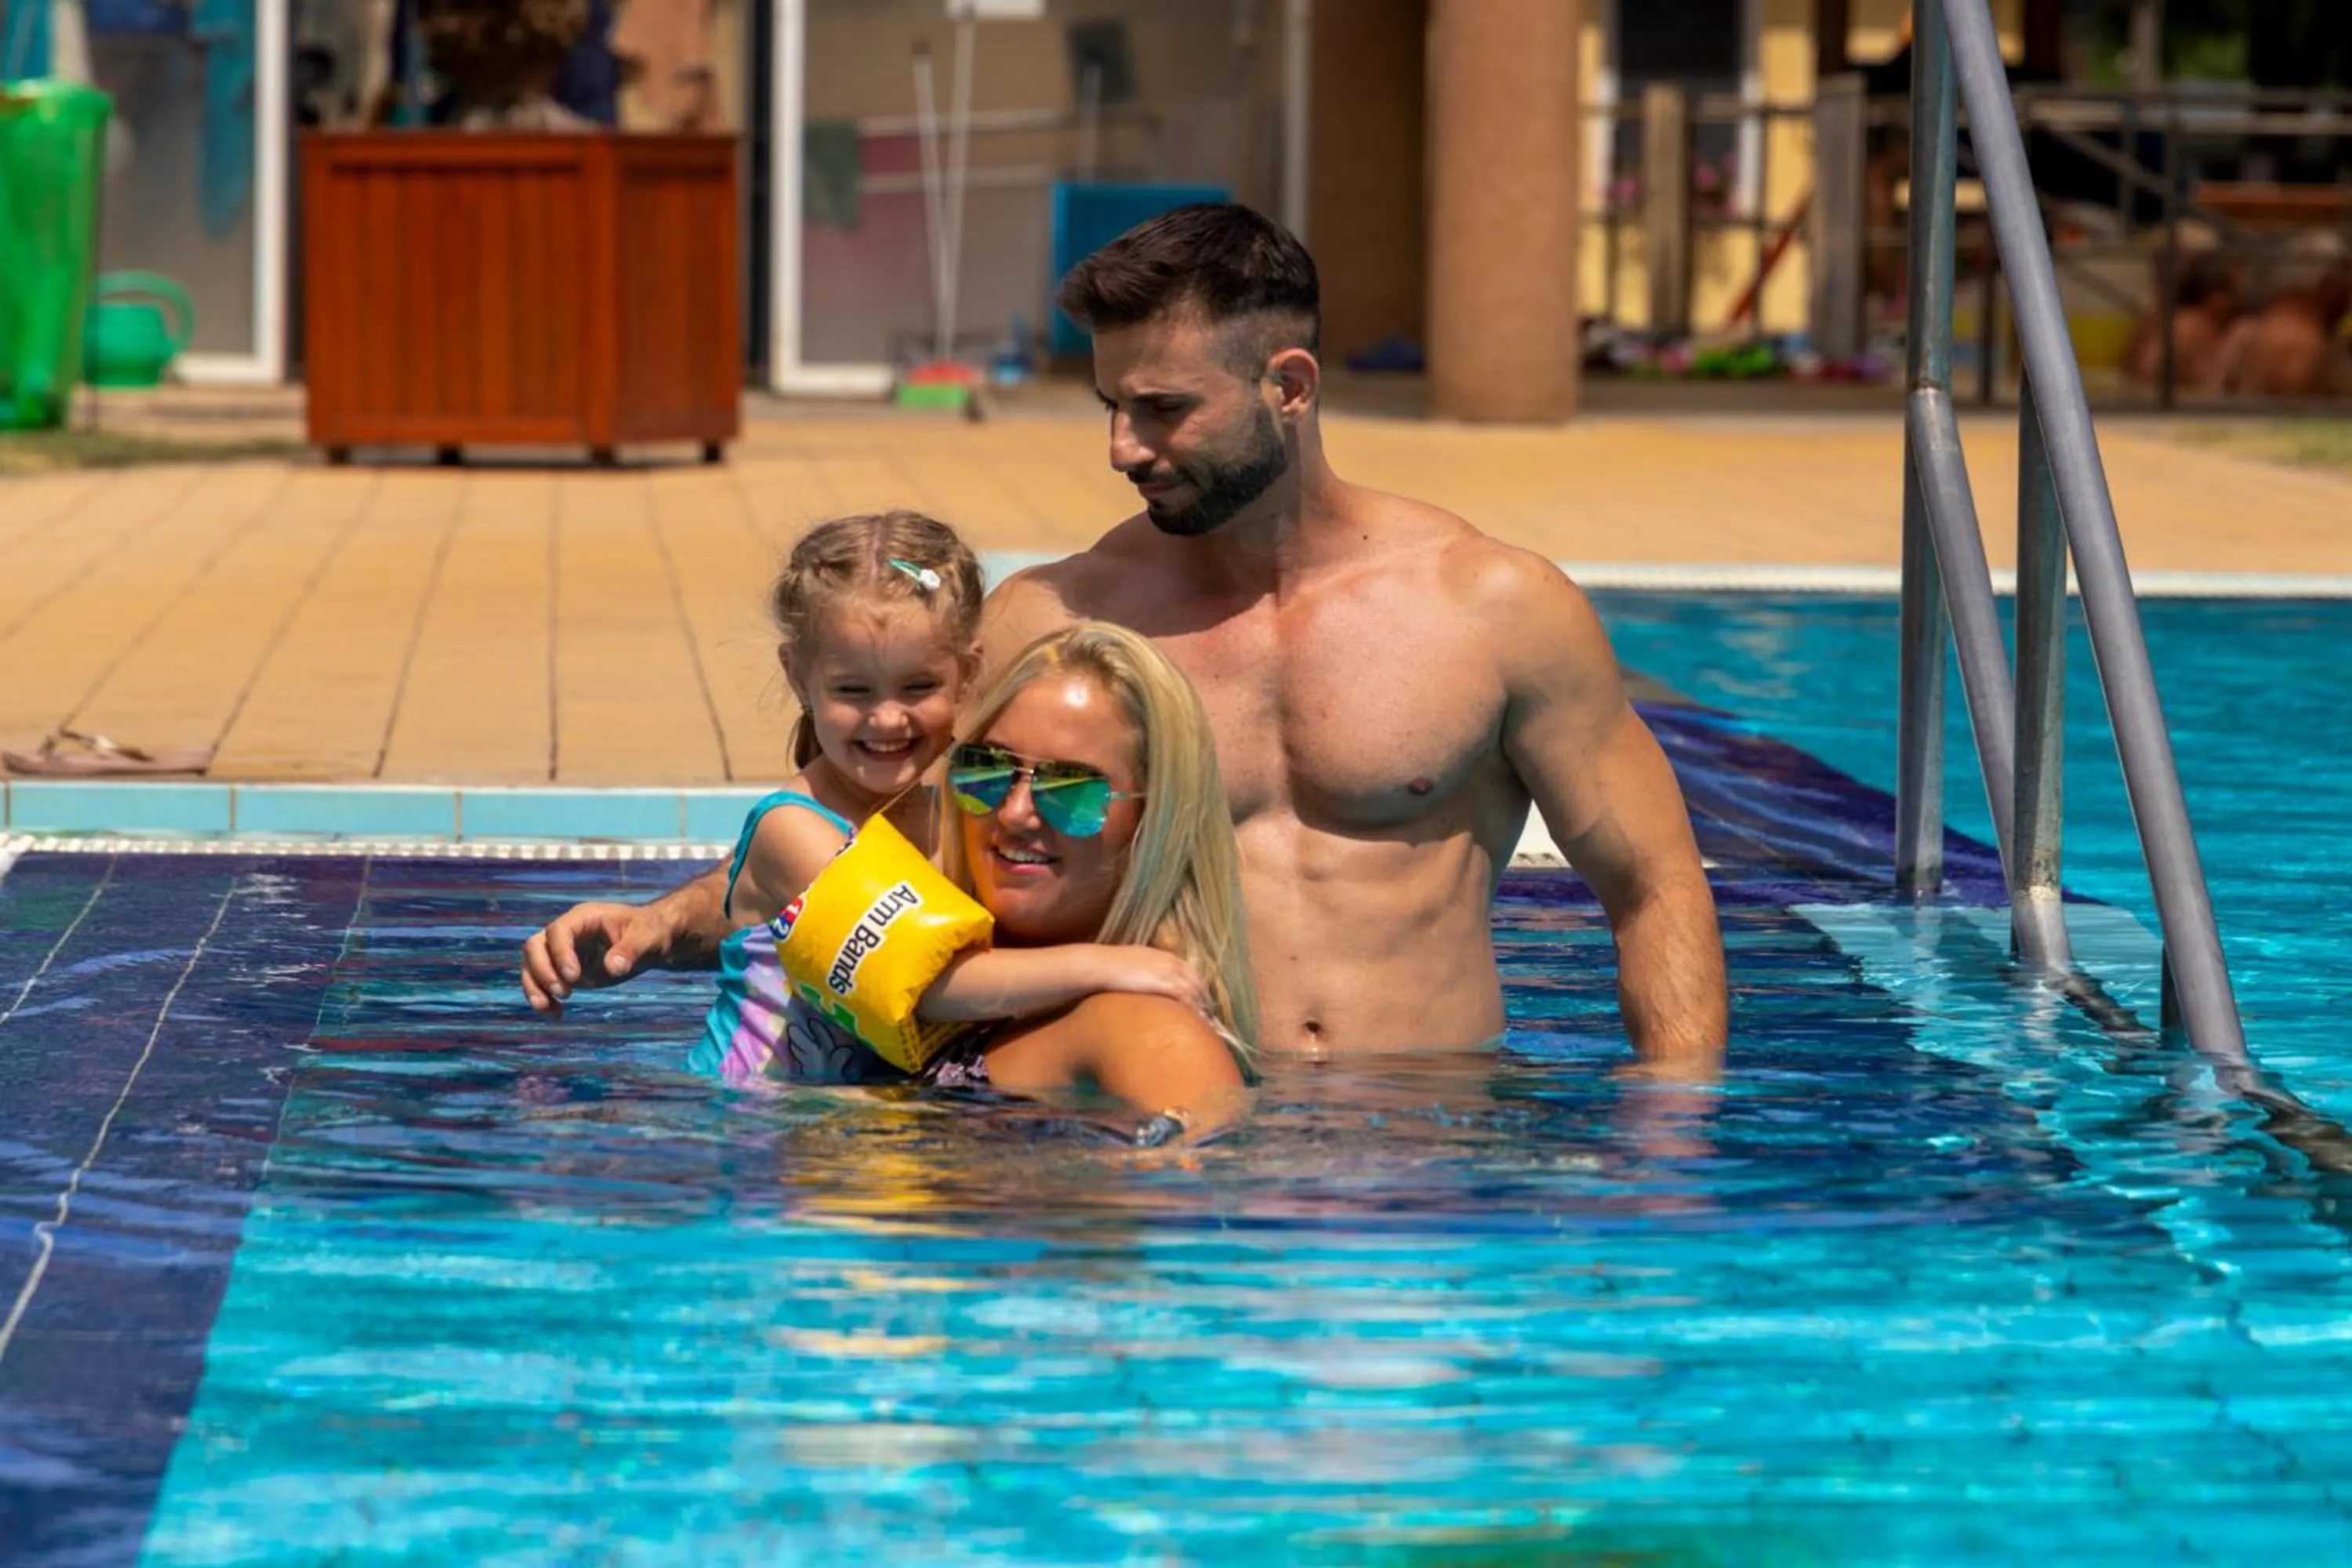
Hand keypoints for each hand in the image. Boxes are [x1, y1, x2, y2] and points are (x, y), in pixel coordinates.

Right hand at [521, 901, 672, 1017]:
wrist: (649, 941)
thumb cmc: (649, 932)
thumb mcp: (647, 937)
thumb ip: (630, 950)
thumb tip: (614, 967)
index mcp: (583, 918)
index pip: (557, 931)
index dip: (560, 954)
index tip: (573, 978)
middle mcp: (566, 932)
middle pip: (535, 946)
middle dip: (543, 971)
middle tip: (565, 994)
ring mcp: (561, 951)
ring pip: (531, 965)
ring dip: (535, 988)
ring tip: (549, 1010)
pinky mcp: (562, 969)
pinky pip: (541, 981)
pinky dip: (543, 998)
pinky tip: (556, 1015)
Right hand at [1092, 946, 1214, 1018]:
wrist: (1097, 966)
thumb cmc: (1105, 967)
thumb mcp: (1126, 964)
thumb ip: (1136, 971)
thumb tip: (1135, 982)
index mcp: (1158, 954)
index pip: (1185, 967)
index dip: (1193, 981)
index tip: (1198, 994)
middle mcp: (1166, 960)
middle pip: (1194, 977)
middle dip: (1202, 993)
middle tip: (1208, 1009)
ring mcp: (1167, 971)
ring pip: (1193, 987)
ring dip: (1201, 1002)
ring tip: (1206, 1018)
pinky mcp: (1164, 983)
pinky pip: (1186, 996)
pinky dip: (1193, 1006)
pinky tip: (1195, 1018)